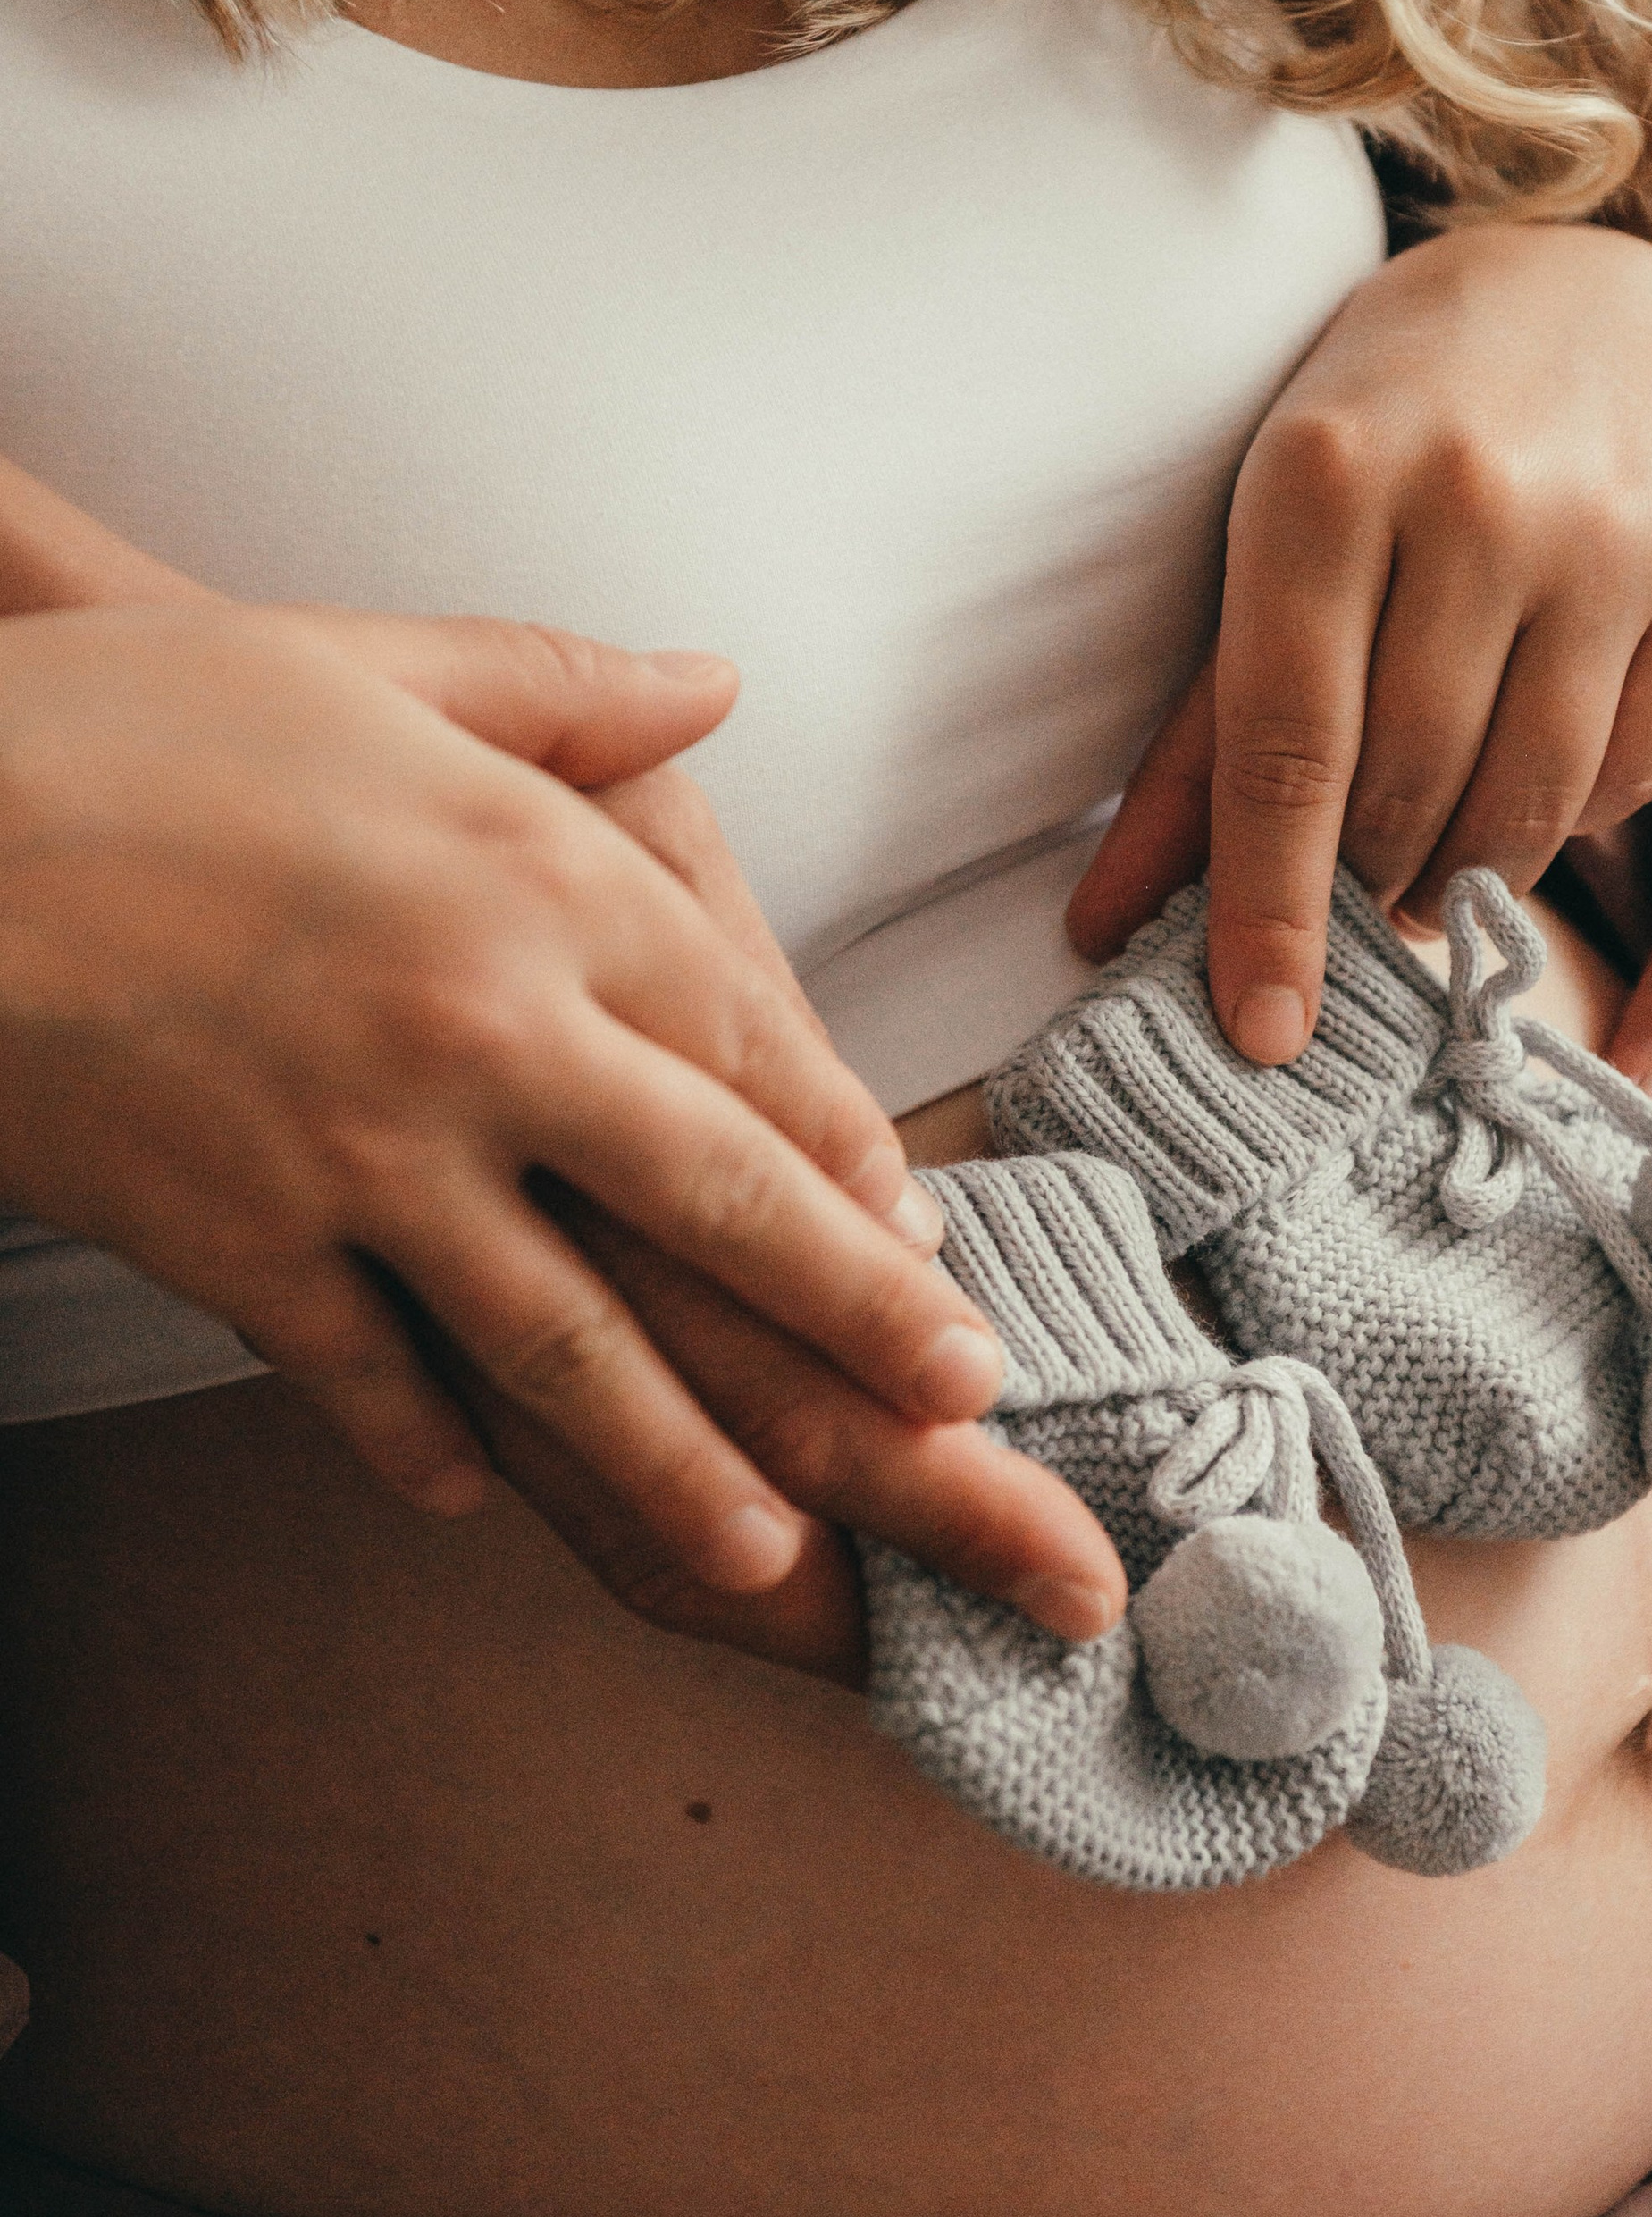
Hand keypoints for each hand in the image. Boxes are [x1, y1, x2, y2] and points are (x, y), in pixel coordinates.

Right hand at [0, 600, 1121, 1641]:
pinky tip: (476, 1512)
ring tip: (770, 1555)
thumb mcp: (364, 661)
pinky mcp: (239, 1248)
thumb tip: (714, 678)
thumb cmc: (127, 722)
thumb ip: (560, 686)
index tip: (927, 1233)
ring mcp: (365, 1159)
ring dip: (678, 1462)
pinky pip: (363, 1383)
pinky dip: (425, 1457)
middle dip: (851, 1320)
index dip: (844, 1148)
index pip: (745, 1038)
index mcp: (538, 878)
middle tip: (960, 1412)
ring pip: (565, 1343)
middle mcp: (486, 1031)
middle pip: (715, 1204)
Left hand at [1069, 223, 1651, 1034]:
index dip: (1270, 909)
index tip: (1261, 1031)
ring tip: (1428, 862)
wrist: (1575, 291)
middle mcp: (1476, 495)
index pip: (1288, 745)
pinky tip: (1528, 780)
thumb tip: (1101, 929)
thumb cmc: (1379, 438)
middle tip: (1354, 898)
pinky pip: (1633, 773)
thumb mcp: (1257, 547)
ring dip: (1463, 872)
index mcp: (1323, 478)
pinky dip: (1570, 816)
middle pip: (1407, 786)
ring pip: (1527, 800)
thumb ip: (1191, 746)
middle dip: (1366, 883)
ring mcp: (1612, 531)